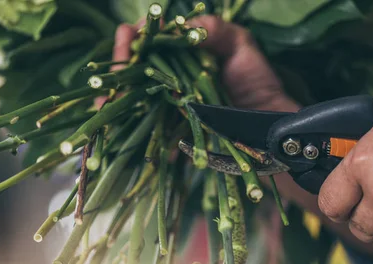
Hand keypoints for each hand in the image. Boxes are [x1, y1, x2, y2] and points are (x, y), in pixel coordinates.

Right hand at [113, 16, 298, 111]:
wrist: (266, 125)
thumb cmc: (257, 83)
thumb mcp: (241, 47)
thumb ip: (215, 30)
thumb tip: (181, 26)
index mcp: (183, 53)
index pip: (150, 41)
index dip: (135, 38)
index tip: (129, 37)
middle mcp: (170, 76)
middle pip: (133, 68)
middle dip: (118, 65)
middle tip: (117, 66)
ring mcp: (167, 103)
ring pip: (130, 97)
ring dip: (113, 96)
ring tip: (105, 98)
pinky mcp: (169, 128)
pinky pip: (141, 125)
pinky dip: (125, 125)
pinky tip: (115, 124)